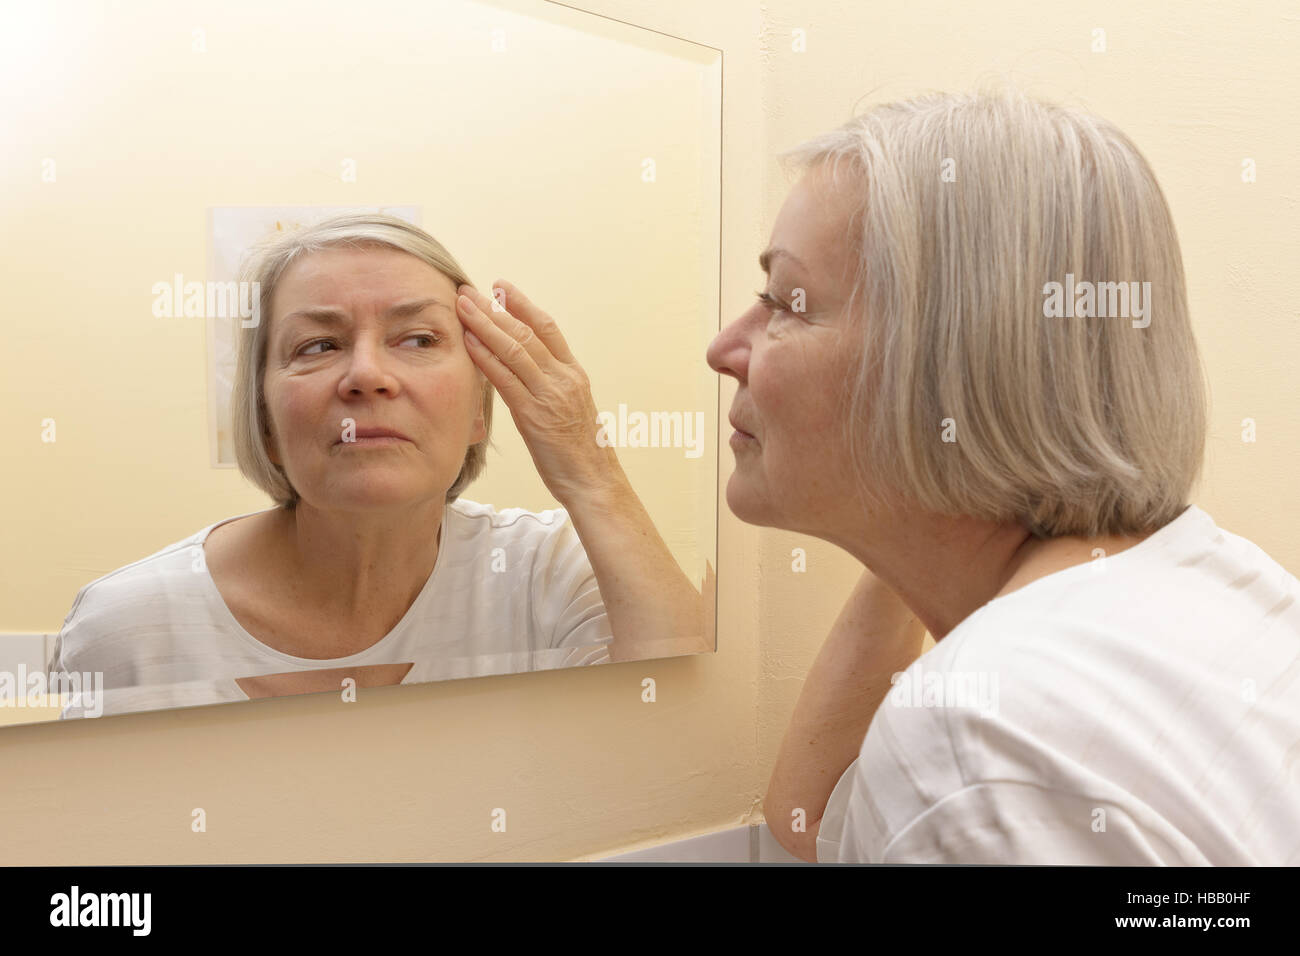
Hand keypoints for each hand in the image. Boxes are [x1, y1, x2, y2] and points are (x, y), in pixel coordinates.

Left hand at [455, 280, 622, 504]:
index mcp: (574, 374)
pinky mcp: (534, 416)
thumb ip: (550, 387)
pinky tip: (468, 342)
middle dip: (494, 308)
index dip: (523, 304)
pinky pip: (506, 379)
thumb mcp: (570, 410)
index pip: (547, 329)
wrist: (594, 482)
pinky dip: (485, 357)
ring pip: (515, 349)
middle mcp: (564, 378)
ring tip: (462, 306)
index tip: (501, 288)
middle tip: (469, 290)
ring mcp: (550, 395)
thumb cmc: (580, 452)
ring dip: (484, 325)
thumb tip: (527, 373)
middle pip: (526, 332)